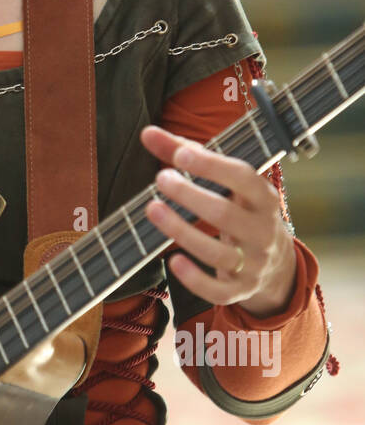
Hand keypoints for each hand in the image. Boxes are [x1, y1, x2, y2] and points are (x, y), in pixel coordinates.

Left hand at [139, 125, 297, 316]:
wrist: (277, 265)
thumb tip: (148, 133)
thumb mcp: (227, 183)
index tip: (180, 155)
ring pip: (218, 252)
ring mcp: (253, 263)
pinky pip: (218, 291)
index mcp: (264, 198)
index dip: (212, 166)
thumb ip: (186, 154)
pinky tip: (172, 261)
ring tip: (152, 209)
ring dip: (181, 231)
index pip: (243, 178)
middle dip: (191, 196)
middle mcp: (263, 231)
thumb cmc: (241, 209)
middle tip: (161, 179)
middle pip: (225, 214)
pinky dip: (195, 279)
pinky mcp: (240, 289)